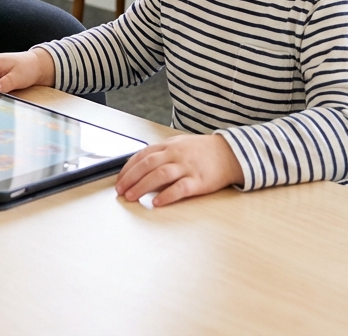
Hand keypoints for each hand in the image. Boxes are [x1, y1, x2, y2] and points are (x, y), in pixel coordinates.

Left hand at [115, 133, 243, 206]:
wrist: (229, 153)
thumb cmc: (200, 151)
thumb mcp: (178, 145)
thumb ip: (160, 154)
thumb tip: (140, 169)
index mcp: (168, 146)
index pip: (142, 155)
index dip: (128, 168)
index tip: (119, 180)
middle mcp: (175, 154)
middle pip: (148, 164)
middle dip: (131, 178)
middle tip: (120, 190)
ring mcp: (187, 167)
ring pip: (160, 174)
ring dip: (143, 186)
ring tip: (132, 197)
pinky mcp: (198, 181)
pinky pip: (180, 188)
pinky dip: (167, 195)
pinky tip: (157, 202)